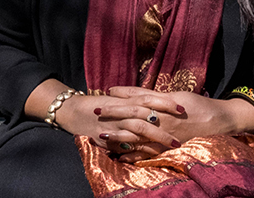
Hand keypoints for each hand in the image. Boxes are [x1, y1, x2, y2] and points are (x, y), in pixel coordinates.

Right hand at [51, 93, 180, 152]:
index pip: (149, 98)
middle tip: (182, 133)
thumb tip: (157, 101)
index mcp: (124, 99)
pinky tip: (153, 154)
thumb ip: (134, 99)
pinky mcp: (107, 137)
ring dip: (157, 139)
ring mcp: (114, 125)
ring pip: (138, 131)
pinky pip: (126, 145)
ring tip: (173, 145)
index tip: (182, 108)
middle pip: (147, 117)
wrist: (72, 111)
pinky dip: (139, 150)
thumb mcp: (116, 99)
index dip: (165, 103)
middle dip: (165, 126)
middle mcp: (121, 111)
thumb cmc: (97, 104)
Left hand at [102, 87, 253, 162]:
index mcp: (163, 106)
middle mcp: (162, 121)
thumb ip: (154, 95)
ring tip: (101, 136)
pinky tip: (120, 156)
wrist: (221, 121)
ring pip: (137, 138)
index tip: (105, 93)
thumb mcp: (176, 95)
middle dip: (113, 115)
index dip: (120, 97)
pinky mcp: (169, 149)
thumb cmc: (198, 105)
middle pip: (132, 118)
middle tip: (95, 112)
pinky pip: (148, 154)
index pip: (137, 99)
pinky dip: (133, 155)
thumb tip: (133, 92)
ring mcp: (165, 136)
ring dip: (118, 137)